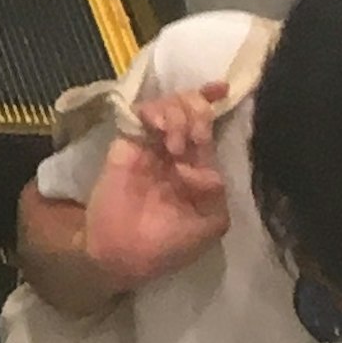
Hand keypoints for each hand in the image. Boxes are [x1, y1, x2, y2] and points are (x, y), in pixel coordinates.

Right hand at [77, 91, 230, 290]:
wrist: (121, 254)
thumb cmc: (166, 245)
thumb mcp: (208, 227)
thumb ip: (216, 196)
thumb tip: (204, 169)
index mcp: (197, 168)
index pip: (207, 129)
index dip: (212, 105)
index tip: (220, 88)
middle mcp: (175, 152)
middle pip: (188, 109)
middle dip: (196, 109)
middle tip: (193, 134)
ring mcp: (150, 146)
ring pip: (167, 107)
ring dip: (178, 114)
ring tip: (174, 145)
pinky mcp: (127, 144)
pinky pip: (140, 115)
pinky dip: (154, 112)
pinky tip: (160, 129)